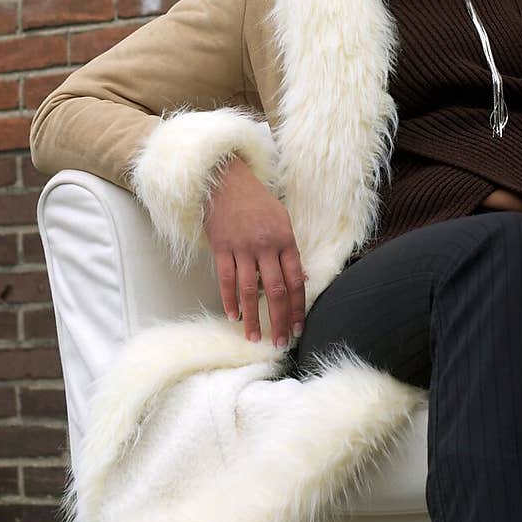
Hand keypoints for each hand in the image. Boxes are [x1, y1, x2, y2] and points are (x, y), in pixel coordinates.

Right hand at [204, 156, 306, 349]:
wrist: (227, 179)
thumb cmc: (257, 201)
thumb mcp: (281, 220)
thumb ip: (288, 251)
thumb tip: (300, 281)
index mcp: (285, 239)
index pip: (295, 280)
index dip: (297, 307)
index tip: (299, 327)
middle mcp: (266, 244)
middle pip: (275, 290)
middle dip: (279, 319)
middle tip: (281, 342)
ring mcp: (242, 246)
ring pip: (248, 290)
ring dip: (252, 317)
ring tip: (254, 337)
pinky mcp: (221, 246)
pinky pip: (226, 279)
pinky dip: (229, 300)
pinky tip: (234, 316)